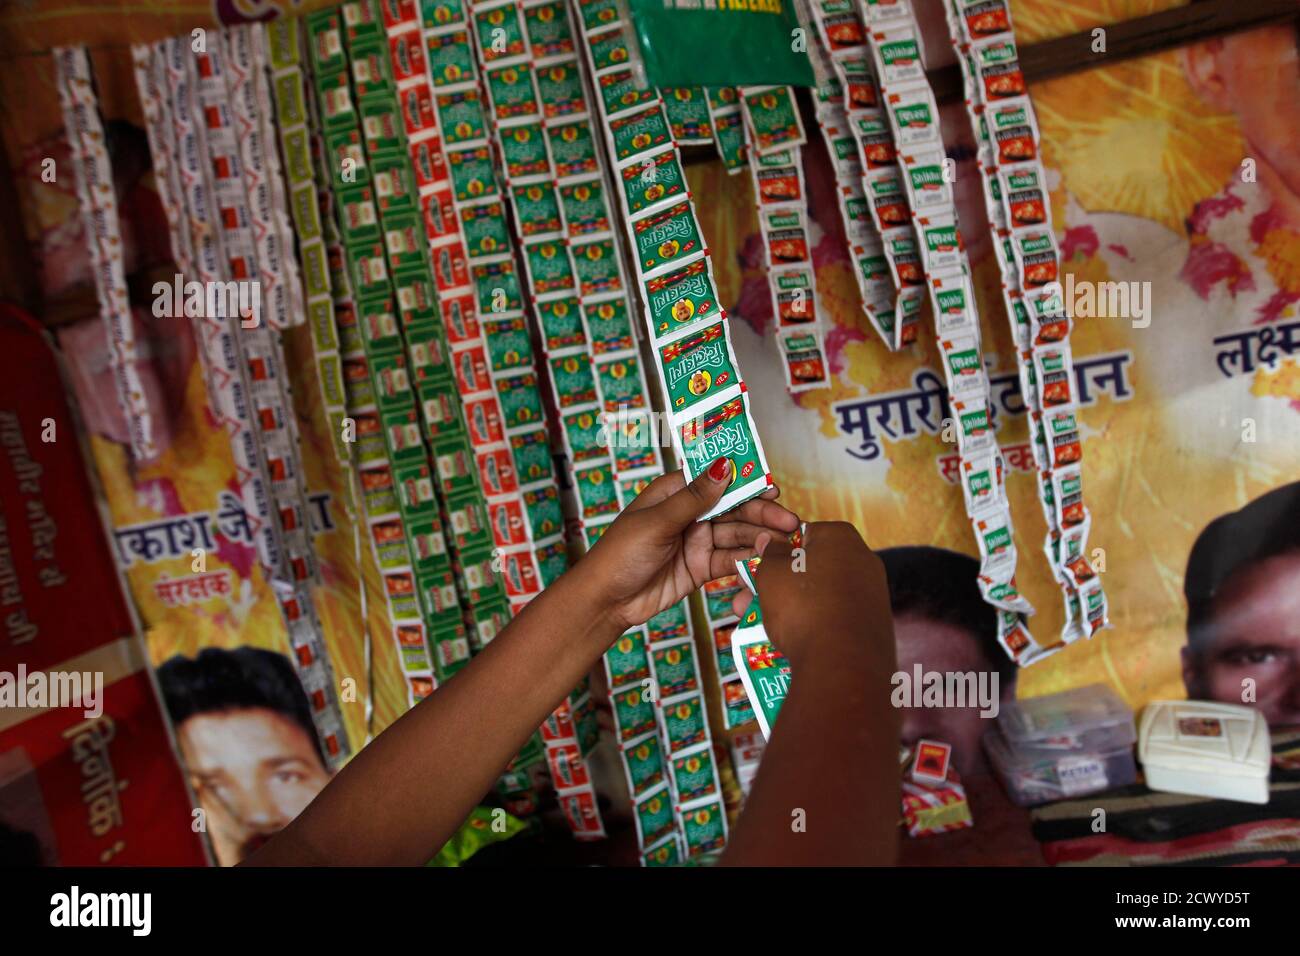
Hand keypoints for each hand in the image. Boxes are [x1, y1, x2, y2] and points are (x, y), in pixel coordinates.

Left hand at [580, 462, 799, 632]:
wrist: (606, 602)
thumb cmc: (619, 554)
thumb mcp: (657, 522)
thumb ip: (694, 498)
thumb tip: (723, 466)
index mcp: (674, 492)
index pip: (716, 480)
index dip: (746, 482)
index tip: (772, 487)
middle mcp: (689, 513)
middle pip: (733, 509)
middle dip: (762, 514)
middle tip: (789, 522)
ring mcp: (697, 541)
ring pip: (736, 535)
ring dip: (759, 538)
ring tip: (783, 543)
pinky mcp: (701, 567)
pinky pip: (730, 560)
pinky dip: (748, 561)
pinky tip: (766, 561)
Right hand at [741, 521, 890, 671]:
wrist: (842, 664)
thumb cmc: (803, 606)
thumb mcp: (772, 573)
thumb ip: (770, 553)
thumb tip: (772, 540)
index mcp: (842, 537)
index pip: (801, 535)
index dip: (774, 553)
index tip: (754, 572)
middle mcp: (864, 561)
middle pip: (810, 568)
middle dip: (775, 586)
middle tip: (746, 603)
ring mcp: (873, 595)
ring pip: (820, 596)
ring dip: (789, 608)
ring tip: (759, 627)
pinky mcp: (874, 626)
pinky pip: (835, 619)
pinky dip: (813, 626)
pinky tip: (790, 642)